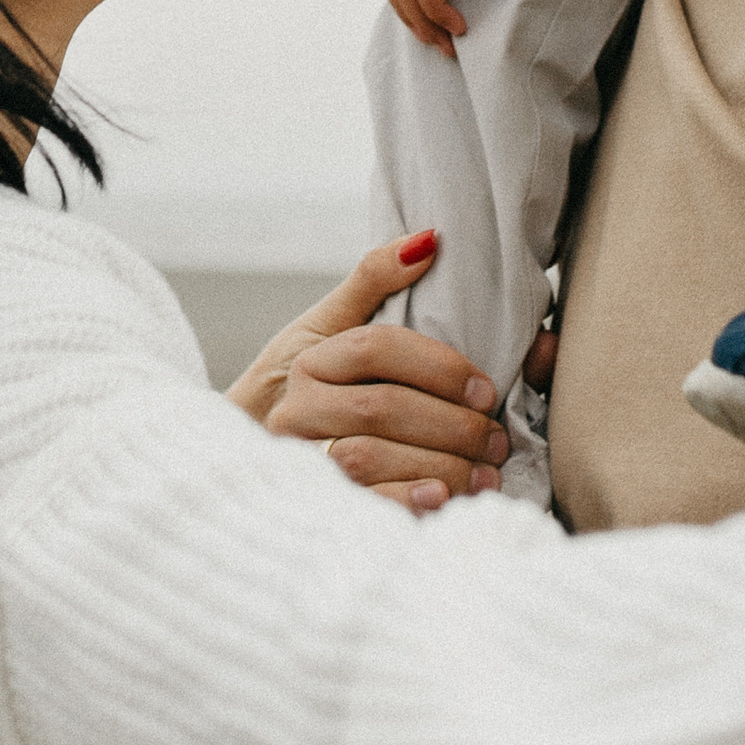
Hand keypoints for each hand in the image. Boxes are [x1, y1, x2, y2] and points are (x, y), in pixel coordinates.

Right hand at [227, 231, 511, 511]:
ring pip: (370, 458)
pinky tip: (440, 500)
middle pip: (381, 408)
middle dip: (451, 424)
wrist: (249, 453)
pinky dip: (403, 502)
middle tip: (495, 440)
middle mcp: (298, 407)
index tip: (486, 390)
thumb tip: (428, 240)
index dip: (438, 367)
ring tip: (484, 475)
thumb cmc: (303, 385)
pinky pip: (358, 505)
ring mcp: (300, 458)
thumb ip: (375, 281)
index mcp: (311, 359)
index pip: (376, 348)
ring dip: (438, 466)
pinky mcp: (310, 502)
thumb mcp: (327, 327)